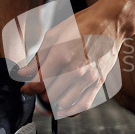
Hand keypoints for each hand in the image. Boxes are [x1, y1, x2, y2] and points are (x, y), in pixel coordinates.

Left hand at [20, 4, 122, 118]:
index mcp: (61, 55)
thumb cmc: (83, 24)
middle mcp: (75, 69)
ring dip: (55, 100)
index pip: (38, 83)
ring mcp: (89, 78)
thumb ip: (38, 57)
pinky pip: (83, 105)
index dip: (29, 88)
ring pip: (63, 102)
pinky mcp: (99, 82)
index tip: (27, 88)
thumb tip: (23, 73)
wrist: (110, 22)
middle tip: (41, 86)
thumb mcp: (54, 35)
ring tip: (54, 91)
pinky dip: (71, 111)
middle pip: (49, 95)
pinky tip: (63, 109)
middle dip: (41, 92)